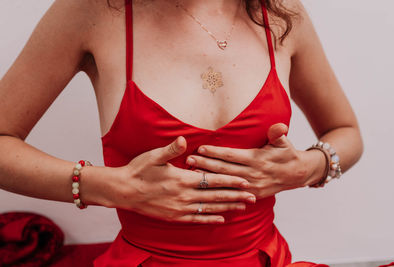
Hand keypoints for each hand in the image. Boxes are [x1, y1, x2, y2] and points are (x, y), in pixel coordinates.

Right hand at [108, 136, 255, 223]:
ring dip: (228, 207)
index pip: (212, 180)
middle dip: (236, 195)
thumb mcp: (153, 156)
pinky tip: (221, 219)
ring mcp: (179, 208)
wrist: (122, 191)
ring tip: (243, 207)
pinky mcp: (174, 216)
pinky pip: (196, 219)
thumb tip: (184, 139)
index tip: (245, 180)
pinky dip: (210, 219)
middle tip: (253, 196)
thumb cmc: (138, 170)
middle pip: (216, 196)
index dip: (230, 180)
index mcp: (182, 179)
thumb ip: (171, 149)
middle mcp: (184, 196)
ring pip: (210, 209)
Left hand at [185, 123, 324, 198]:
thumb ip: (277, 134)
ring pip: (225, 181)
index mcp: (257, 159)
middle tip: (189, 160)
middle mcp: (253, 174)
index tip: (201, 148)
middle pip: (224, 168)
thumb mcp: (284, 142)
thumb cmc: (286, 154)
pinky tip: (206, 187)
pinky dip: (218, 190)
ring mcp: (252, 186)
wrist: (297, 174)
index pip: (232, 155)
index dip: (216, 152)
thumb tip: (280, 126)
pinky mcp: (252, 195)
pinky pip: (232, 193)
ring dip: (208, 177)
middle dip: (206, 164)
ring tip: (191, 172)